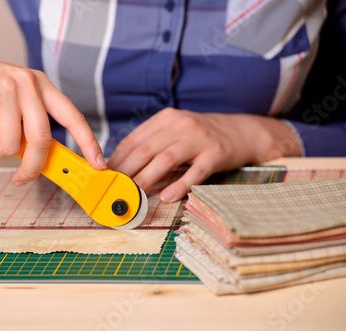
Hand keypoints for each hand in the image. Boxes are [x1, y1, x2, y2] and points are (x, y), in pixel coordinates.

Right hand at [0, 29, 105, 185]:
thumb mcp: (12, 102)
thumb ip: (27, 126)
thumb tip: (41, 161)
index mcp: (41, 86)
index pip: (72, 117)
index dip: (88, 143)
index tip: (99, 164)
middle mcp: (28, 84)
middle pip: (41, 141)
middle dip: (31, 168)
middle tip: (19, 179)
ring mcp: (6, 88)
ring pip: (8, 145)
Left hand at [107, 108, 300, 201]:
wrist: (241, 131)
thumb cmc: (201, 136)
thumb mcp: (175, 131)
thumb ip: (152, 144)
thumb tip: (122, 166)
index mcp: (165, 119)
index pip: (134, 139)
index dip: (116, 158)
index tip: (105, 175)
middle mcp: (180, 125)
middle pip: (146, 149)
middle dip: (126, 171)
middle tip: (113, 189)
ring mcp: (198, 138)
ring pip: (166, 159)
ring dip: (146, 179)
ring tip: (133, 195)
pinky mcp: (215, 154)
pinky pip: (195, 172)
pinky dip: (179, 185)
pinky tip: (167, 197)